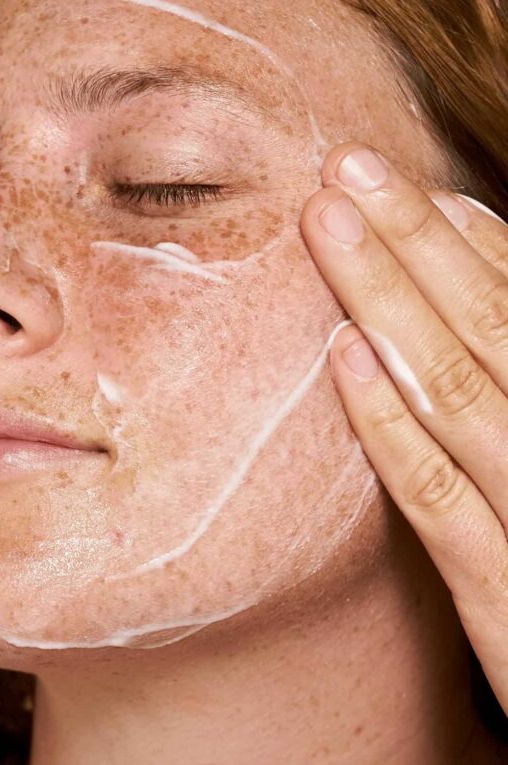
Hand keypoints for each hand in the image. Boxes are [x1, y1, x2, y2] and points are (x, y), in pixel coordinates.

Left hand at [301, 142, 507, 711]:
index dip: (472, 239)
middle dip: (417, 239)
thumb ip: (504, 386)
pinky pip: (434, 497)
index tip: (413, 184)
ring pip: (459, 389)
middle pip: (489, 324)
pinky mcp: (504, 601)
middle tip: (349, 167)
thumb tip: (469, 308)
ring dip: (390, 299)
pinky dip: (390, 421)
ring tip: (330, 225)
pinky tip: (341, 357)